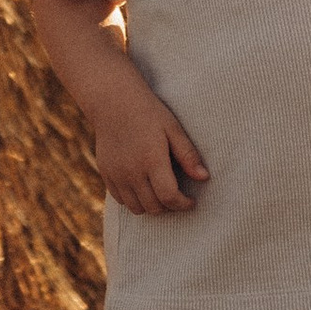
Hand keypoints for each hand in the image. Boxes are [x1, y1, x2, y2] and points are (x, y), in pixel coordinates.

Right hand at [91, 76, 208, 217]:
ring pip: (136, 208)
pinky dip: (134, 200)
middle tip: (178, 196)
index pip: (169, 197)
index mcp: (151, 160)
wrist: (113, 100)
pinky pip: (120, 200)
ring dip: (151, 206)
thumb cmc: (148, 112)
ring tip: (160, 193)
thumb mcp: (172, 128)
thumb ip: (188, 155)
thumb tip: (204, 178)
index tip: (191, 201)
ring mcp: (116, 174)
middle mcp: (132, 171)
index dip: (183, 204)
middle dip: (170, 206)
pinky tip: (143, 187)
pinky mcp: (105, 173)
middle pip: (154, 207)